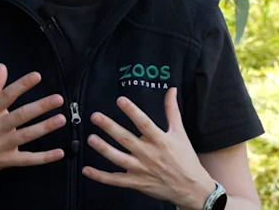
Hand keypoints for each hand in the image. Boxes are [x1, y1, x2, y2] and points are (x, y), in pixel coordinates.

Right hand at [0, 63, 66, 181]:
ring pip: (26, 136)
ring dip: (45, 128)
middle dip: (40, 107)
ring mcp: (1, 146)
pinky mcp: (6, 161)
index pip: (6, 95)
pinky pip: (27, 159)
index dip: (22, 85)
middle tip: (58, 99)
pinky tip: (59, 153)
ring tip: (62, 119)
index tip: (37, 76)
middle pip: (20, 116)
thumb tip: (2, 66)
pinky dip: (44, 158)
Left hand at [82, 88, 215, 209]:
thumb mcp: (180, 132)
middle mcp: (149, 155)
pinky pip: (115, 180)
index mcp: (160, 141)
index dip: (132, 111)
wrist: (191, 188)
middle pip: (126, 139)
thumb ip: (172, 110)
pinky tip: (87, 170)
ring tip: (91, 139)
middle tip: (96, 117)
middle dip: (109, 127)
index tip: (120, 101)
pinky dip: (100, 176)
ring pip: (118, 159)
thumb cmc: (185, 159)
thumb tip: (171, 90)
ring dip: (103, 149)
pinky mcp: (136, 182)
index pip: (144, 123)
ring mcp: (141, 170)